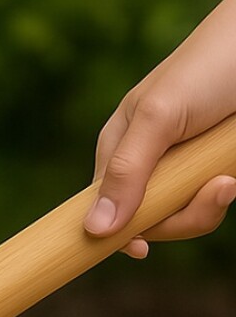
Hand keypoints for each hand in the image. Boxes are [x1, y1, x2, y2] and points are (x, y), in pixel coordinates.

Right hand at [85, 0, 235, 257]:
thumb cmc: (207, 67)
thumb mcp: (159, 118)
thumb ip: (127, 172)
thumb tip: (94, 230)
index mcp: (118, 150)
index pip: (103, 210)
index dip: (117, 233)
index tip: (140, 249)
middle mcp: (145, 165)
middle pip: (146, 221)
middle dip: (180, 216)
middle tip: (217, 188)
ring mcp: (179, 171)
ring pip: (181, 217)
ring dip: (207, 207)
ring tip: (229, 179)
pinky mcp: (208, 171)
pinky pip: (208, 204)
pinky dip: (222, 196)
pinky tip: (231, 174)